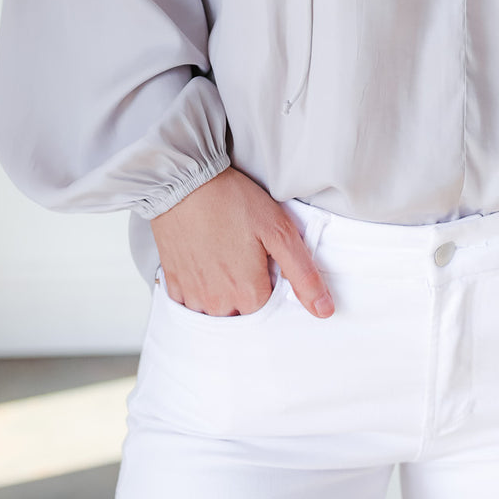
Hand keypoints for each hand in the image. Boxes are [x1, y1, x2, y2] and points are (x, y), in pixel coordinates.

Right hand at [149, 167, 334, 318]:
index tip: (266, 262)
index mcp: (247, 295)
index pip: (270, 311)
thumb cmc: (232, 202)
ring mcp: (192, 297)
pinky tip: (206, 262)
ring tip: (226, 257)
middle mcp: (217, 304)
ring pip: (216, 311)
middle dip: (248, 292)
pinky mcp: (173, 285)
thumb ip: (303, 275)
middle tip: (246, 256)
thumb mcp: (279, 231)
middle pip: (242, 314)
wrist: (183, 183)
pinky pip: (191, 303)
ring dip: (224, 294)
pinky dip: (201, 289)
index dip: (272, 284)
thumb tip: (324, 310)